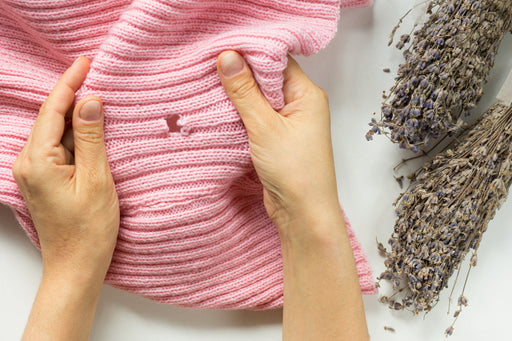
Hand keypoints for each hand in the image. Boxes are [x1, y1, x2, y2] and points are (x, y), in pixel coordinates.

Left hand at [12, 56, 118, 286]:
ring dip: (75, 115)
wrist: (77, 266)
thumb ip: (92, 138)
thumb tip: (90, 101)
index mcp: (37, 161)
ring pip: (56, 132)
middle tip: (94, 73)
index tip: (85, 62)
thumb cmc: (88, 230)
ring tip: (98, 97)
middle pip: (50, 118)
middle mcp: (28, 163)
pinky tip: (91, 129)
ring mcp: (35, 172)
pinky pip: (59, 147)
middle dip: (71, 94)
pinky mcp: (45, 179)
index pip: (52, 110)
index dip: (69, 83)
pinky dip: (75, 135)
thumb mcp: (96, 179)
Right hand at [217, 52, 368, 340]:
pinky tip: (221, 111)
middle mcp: (301, 105)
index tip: (222, 48)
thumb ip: (245, 91)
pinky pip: (258, 118)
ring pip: (260, 100)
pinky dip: (241, 115)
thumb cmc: (295, 171)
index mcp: (307, 94)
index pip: (277, 61)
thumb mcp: (264, 127)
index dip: (250, 53)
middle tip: (210, 66)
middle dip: (241, 75)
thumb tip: (228, 56)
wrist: (302, 214)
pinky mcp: (278, 139)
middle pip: (267, 79)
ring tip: (210, 86)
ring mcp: (289, 123)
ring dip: (239, 97)